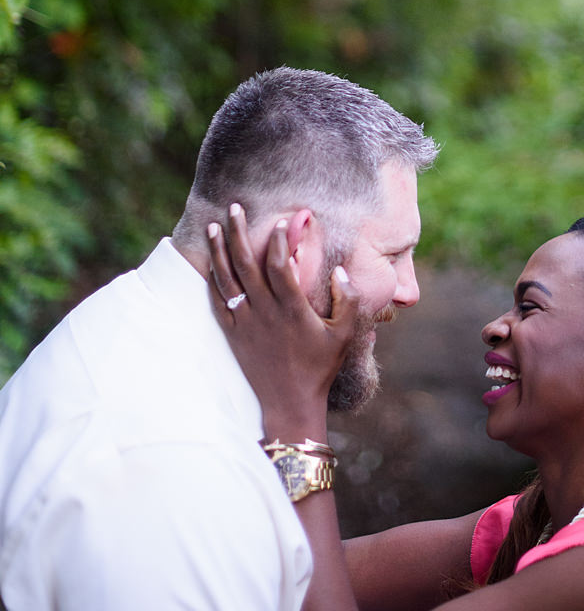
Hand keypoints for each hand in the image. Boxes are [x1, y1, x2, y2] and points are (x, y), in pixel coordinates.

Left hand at [208, 204, 358, 437]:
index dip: (278, 239)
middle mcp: (264, 312)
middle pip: (246, 263)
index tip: (280, 219)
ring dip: (219, 250)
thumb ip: (347, 300)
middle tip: (234, 207)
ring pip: (227, 278)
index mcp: (291, 309)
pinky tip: (210, 263)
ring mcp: (244, 322)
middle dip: (239, 232)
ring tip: (214, 226)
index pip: (278, 264)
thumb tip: (340, 270)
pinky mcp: (232, 334)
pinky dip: (212, 280)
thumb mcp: (344, 335)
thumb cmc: (319, 368)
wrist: (288, 404)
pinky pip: (218, 301)